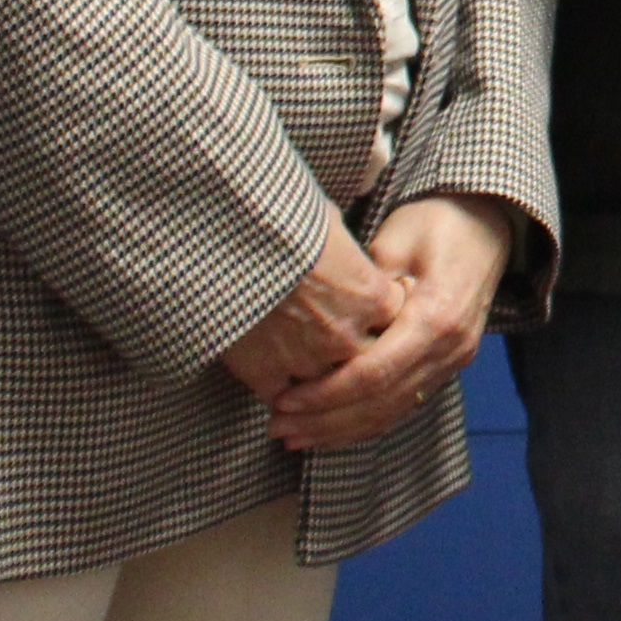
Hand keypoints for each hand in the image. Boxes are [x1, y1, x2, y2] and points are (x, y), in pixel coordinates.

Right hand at [217, 219, 400, 399]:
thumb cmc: (282, 222)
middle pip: (367, 358)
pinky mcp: (266, 374)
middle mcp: (347, 335)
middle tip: (342, 347)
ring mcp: (307, 360)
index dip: (381, 314)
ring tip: (308, 373)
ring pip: (328, 385)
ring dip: (321, 380)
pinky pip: (283, 398)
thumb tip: (349, 250)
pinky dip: (281, 396)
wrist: (226, 243)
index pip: (394, 318)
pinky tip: (280, 392)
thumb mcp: (330, 226)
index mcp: (371, 297)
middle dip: (357, 353)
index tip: (371, 310)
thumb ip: (349, 253)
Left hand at [258, 195, 516, 453]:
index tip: (284, 399)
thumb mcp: (395, 239)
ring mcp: (452, 362)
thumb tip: (323, 324)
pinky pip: (403, 405)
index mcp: (436, 317)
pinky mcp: (446, 366)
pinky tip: (330, 430)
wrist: (488, 224)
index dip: (326, 393)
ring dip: (340, 430)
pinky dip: (364, 423)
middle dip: (324, 420)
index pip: (375, 373)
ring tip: (293, 436)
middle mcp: (449, 349)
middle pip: (380, 402)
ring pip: (391, 412)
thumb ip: (362, 288)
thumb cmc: (437, 222)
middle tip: (276, 426)